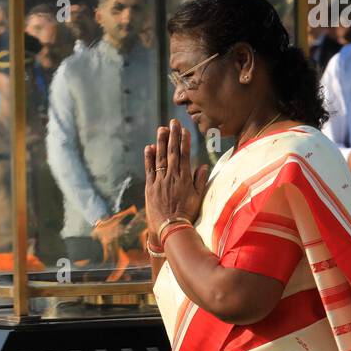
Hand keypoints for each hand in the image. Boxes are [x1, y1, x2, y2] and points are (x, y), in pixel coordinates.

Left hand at [144, 119, 208, 237]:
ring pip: (160, 158)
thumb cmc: (187, 214)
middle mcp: (172, 177)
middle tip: (173, 122)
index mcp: (185, 179)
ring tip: (161, 129)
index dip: (184, 142)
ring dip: (160, 142)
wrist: (170, 228)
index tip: (184, 130)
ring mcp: (160, 181)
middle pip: (172, 153)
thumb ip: (200, 180)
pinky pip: (149, 169)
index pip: (184, 155)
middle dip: (173, 136)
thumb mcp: (198, 198)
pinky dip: (148, 158)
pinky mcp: (150, 187)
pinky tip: (149, 147)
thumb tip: (202, 165)